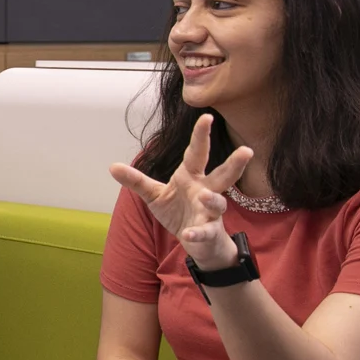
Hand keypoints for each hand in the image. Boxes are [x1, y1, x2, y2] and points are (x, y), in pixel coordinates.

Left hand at [109, 114, 252, 270]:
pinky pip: (205, 232)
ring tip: (207, 196)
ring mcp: (210, 212)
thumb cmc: (178, 212)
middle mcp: (205, 191)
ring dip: (213, 200)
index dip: (201, 136)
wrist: (196, 242)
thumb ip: (136, 181)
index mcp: (192, 177)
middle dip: (234, 164)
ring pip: (218, 203)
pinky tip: (187, 234)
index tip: (207, 117)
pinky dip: (197, 233)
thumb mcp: (154, 195)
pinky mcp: (209, 232)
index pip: (197, 153)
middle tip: (246, 150)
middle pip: (223, 175)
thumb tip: (112, 166)